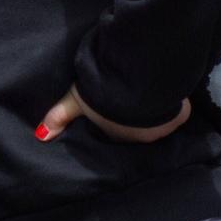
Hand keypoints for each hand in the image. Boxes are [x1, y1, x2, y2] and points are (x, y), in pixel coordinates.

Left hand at [36, 85, 191, 144]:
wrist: (140, 82)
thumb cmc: (104, 95)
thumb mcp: (77, 100)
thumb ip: (61, 115)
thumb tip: (41, 136)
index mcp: (117, 136)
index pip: (115, 132)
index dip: (114, 121)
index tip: (114, 112)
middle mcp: (141, 138)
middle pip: (137, 128)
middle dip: (135, 118)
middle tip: (133, 101)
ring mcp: (162, 130)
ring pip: (157, 120)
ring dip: (155, 110)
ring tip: (152, 94)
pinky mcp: (179, 117)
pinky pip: (177, 111)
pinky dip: (174, 103)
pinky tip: (169, 92)